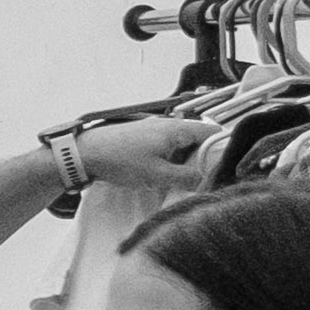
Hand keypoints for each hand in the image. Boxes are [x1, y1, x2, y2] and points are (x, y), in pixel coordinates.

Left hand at [57, 112, 208, 197]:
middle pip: (199, 141)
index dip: (222, 151)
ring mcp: (156, 132)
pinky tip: (167, 178)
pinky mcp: (145, 140)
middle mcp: (169, 126)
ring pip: (183, 147)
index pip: (213, 134)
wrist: (84, 153)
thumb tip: (206, 181)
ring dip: (186, 163)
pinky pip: (169, 150)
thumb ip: (186, 178)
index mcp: (177, 129)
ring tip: (186, 183)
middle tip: (205, 182)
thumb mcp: (158, 175)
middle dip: (204, 161)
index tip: (226, 171)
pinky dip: (172, 162)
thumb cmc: (120, 160)